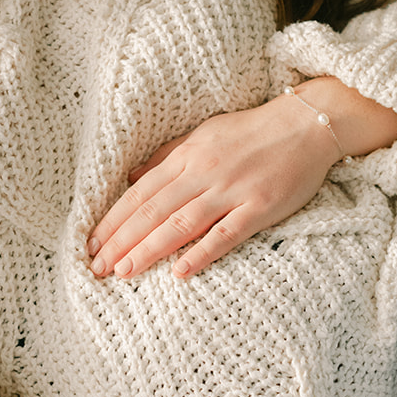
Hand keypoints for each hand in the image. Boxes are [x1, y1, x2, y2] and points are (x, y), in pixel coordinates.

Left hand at [87, 79, 396, 279]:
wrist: (307, 123)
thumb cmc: (254, 130)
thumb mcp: (204, 133)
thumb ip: (168, 156)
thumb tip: (132, 176)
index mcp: (187, 154)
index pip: (140, 192)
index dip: (113, 219)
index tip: (90, 243)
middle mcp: (203, 172)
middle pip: (152, 211)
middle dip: (120, 241)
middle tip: (96, 268)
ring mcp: (231, 190)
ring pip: (180, 224)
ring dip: (148, 250)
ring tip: (123, 272)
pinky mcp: (260, 207)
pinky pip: (225, 234)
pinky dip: (201, 253)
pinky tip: (179, 272)